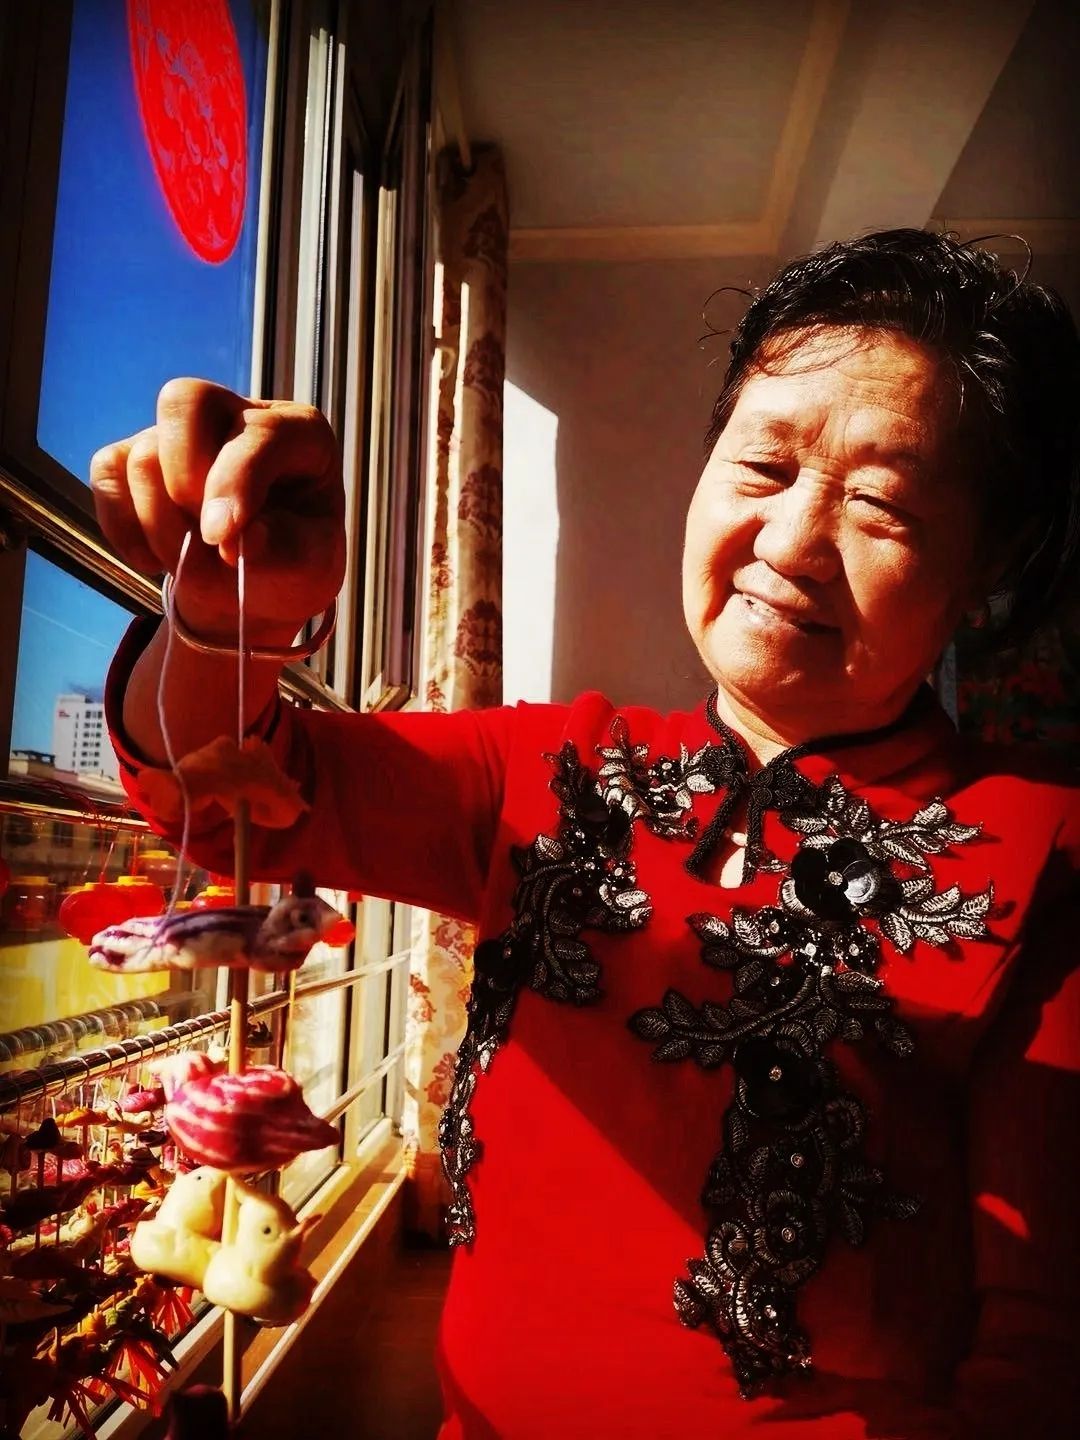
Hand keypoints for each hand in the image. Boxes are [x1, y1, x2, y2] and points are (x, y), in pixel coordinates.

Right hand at [90, 379, 345, 639]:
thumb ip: (283, 550)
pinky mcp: (137, 455)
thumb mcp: (309, 568)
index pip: (260, 433)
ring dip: (160, 524)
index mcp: (299, 433)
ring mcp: (183, 433)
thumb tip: (240, 539)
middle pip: (186, 400)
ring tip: (190, 563)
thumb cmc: (291, 565)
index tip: (220, 539)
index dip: (233, 483)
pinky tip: (154, 560)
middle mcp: (239, 415)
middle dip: (185, 477)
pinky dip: (123, 527)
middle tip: (204, 536)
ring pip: (144, 453)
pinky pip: (107, 474)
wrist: (255, 588)